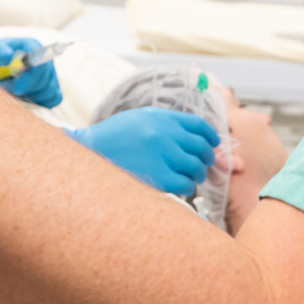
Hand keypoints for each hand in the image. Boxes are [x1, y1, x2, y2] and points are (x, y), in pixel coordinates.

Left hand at [0, 37, 63, 107]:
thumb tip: (8, 56)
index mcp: (32, 46)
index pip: (39, 62)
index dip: (30, 78)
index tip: (17, 88)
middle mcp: (44, 58)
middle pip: (44, 80)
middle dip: (25, 89)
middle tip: (7, 87)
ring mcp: (50, 73)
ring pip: (49, 91)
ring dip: (30, 96)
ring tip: (14, 90)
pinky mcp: (51, 86)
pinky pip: (54, 99)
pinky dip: (40, 102)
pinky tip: (26, 97)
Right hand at [66, 107, 218, 195]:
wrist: (89, 153)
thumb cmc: (114, 137)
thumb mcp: (140, 119)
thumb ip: (167, 125)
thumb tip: (197, 139)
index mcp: (161, 117)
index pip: (199, 125)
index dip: (211, 136)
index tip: (214, 144)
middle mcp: (165, 134)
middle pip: (201, 147)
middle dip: (207, 158)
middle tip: (202, 165)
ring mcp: (162, 155)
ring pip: (196, 167)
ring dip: (197, 174)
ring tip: (190, 177)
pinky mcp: (157, 177)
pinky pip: (185, 184)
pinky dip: (186, 187)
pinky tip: (179, 185)